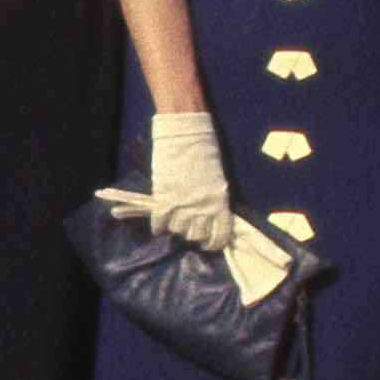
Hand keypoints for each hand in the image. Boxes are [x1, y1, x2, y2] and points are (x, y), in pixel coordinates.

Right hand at [139, 110, 235, 250]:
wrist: (185, 135)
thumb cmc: (204, 152)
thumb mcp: (217, 180)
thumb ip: (213, 200)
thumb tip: (210, 216)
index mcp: (219, 203)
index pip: (220, 235)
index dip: (214, 243)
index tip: (209, 244)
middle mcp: (203, 209)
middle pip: (196, 235)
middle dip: (193, 234)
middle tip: (189, 228)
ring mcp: (182, 205)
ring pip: (178, 230)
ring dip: (176, 229)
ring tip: (174, 222)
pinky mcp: (164, 199)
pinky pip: (160, 223)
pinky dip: (158, 227)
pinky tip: (159, 226)